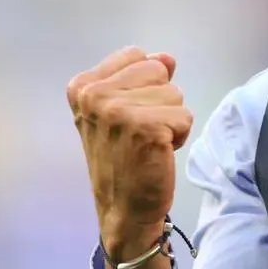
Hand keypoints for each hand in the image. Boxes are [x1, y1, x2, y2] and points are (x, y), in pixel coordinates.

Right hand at [68, 46, 192, 268]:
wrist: (123, 212)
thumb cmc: (123, 159)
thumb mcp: (121, 110)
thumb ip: (141, 78)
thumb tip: (167, 57)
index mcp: (82, 86)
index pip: (138, 56)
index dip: (144, 86)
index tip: (128, 117)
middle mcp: (94, 95)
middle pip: (159, 71)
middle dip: (160, 101)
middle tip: (140, 133)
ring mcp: (117, 111)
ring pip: (175, 93)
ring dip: (170, 120)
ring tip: (148, 144)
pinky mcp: (145, 128)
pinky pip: (185, 116)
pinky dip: (180, 136)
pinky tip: (159, 153)